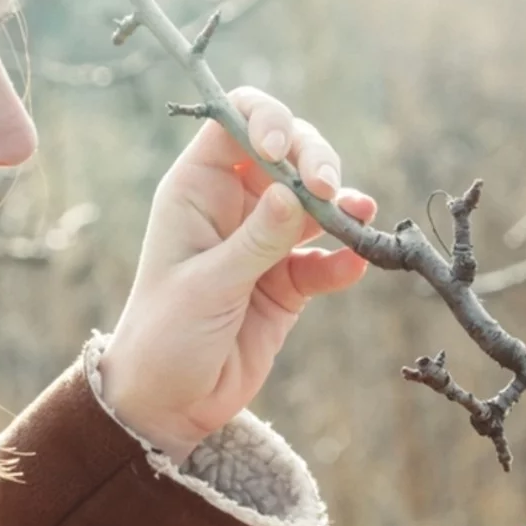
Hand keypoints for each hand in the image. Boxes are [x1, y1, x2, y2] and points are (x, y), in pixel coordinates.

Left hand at [98, 87, 377, 462]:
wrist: (169, 404)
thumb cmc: (165, 337)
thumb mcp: (207, 286)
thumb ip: (255, 240)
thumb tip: (296, 193)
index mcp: (196, 190)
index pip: (237, 122)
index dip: (267, 121)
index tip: (284, 152)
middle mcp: (232, 205)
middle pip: (288, 153)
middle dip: (316, 161)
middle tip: (331, 191)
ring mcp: (263, 242)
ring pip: (314, 201)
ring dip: (341, 204)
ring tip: (359, 216)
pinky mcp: (287, 281)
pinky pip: (324, 258)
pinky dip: (343, 258)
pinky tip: (354, 265)